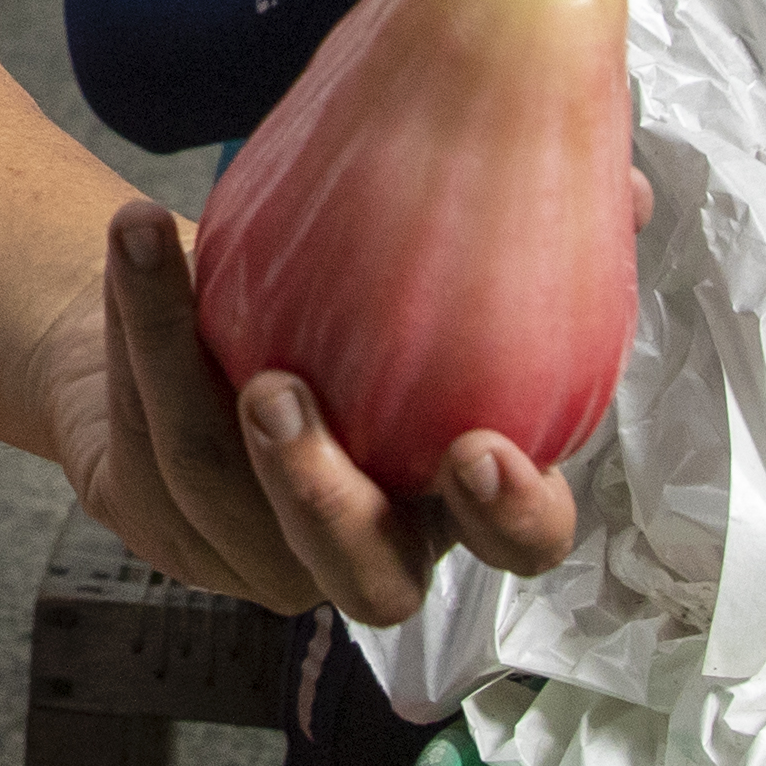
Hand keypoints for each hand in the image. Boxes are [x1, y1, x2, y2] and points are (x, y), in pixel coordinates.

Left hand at [49, 197, 593, 621]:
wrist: (189, 318)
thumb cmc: (342, 297)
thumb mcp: (430, 263)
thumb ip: (530, 231)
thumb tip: (630, 186)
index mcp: (454, 498)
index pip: (517, 546)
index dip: (511, 518)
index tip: (482, 449)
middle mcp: (366, 544)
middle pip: (361, 579)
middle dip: (319, 495)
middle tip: (279, 390)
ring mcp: (258, 551)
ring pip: (216, 489)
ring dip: (179, 363)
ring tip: (158, 246)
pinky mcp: (166, 525)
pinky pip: (144, 442)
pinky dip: (137, 331)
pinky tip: (135, 242)